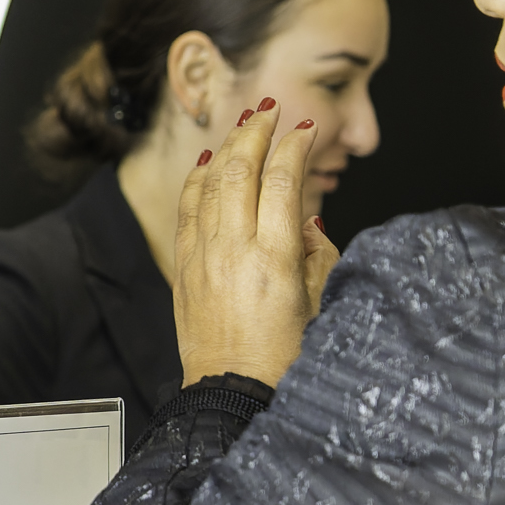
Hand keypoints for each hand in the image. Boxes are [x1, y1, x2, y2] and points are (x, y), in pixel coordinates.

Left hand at [172, 99, 340, 387]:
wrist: (233, 393)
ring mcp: (203, 257)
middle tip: (270, 111)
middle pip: (241, 171)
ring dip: (227, 148)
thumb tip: (310, 217)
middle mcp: (233, 251)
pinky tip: (209, 164)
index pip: (283, 180)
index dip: (295, 146)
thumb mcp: (321, 303)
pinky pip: (187, 210)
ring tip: (243, 126)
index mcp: (275, 258)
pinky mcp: (183, 269)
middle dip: (255, 132)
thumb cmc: (284, 358)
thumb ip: (319, 253)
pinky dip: (198, 181)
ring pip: (210, 184)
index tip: (305, 129)